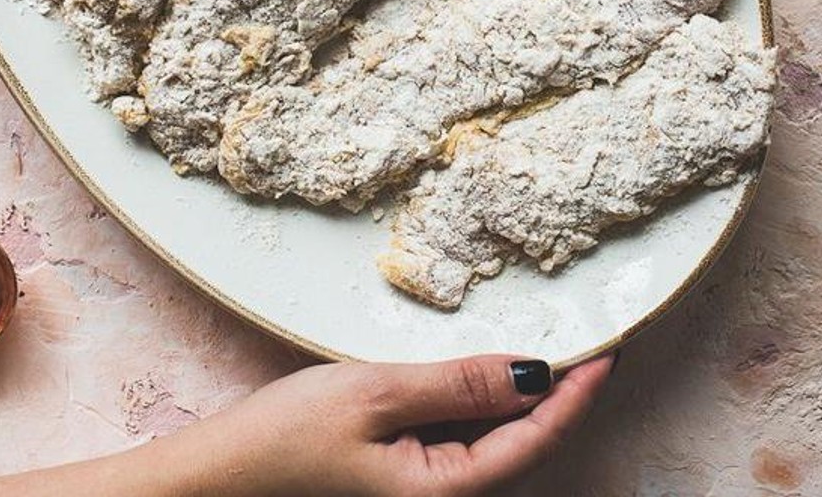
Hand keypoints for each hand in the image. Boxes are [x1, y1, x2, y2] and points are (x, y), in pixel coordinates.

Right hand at [0, 353, 613, 496]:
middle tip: (591, 341)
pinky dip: (473, 404)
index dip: (574, 396)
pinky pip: (452, 440)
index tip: (610, 352)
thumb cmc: (279, 441)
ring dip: (516, 399)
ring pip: (486, 444)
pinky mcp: (390, 474)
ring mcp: (411, 488)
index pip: (530, 440)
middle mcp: (435, 496)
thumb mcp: (369, 396)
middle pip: (515, 447)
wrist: (211, 479)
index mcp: (441, 489)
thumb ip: (453, 386)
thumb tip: (534, 374)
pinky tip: (472, 375)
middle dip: (556, 398)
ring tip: (547, 350)